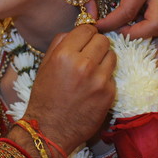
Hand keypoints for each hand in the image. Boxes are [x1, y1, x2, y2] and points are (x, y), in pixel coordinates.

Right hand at [14, 25, 115, 157]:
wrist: (50, 128)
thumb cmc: (45, 96)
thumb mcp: (45, 64)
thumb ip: (59, 43)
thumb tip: (75, 31)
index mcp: (64, 54)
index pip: (87, 29)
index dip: (86, 32)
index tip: (85, 38)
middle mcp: (83, 64)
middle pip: (103, 40)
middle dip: (96, 44)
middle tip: (89, 53)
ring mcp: (99, 80)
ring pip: (112, 55)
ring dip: (103, 59)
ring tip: (92, 69)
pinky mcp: (109, 94)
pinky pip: (112, 76)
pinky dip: (105, 78)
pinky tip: (92, 87)